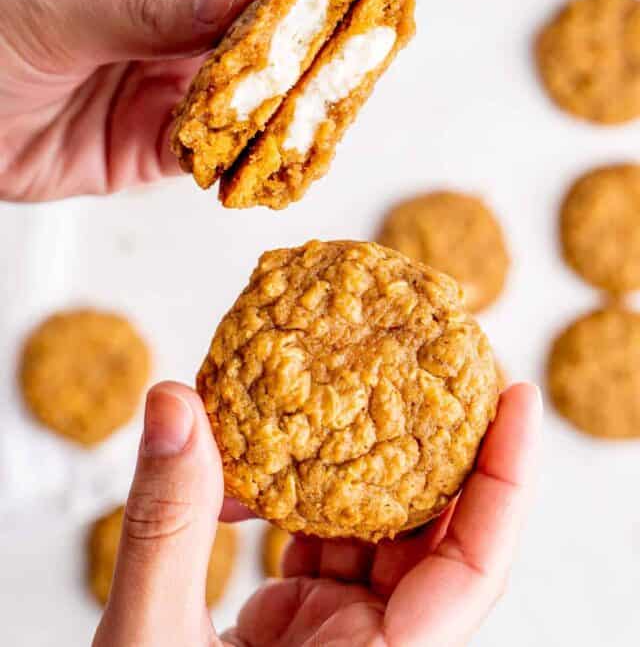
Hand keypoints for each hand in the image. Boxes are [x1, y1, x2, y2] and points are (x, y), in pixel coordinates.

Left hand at [0, 0, 296, 200]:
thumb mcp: (61, 11)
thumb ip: (152, 10)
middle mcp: (170, 22)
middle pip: (255, 34)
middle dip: (301, 52)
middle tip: (348, 68)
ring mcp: (164, 85)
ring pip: (241, 97)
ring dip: (277, 112)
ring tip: (318, 122)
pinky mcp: (152, 145)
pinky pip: (208, 152)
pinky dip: (236, 160)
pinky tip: (262, 165)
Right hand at [93, 380, 541, 646]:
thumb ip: (166, 529)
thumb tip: (174, 406)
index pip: (473, 566)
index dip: (506, 477)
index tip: (514, 396)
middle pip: (434, 535)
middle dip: (431, 446)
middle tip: (422, 367)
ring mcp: (340, 640)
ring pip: (376, 532)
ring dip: (350, 465)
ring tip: (333, 396)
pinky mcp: (304, 626)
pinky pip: (326, 543)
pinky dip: (299, 495)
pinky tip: (266, 460)